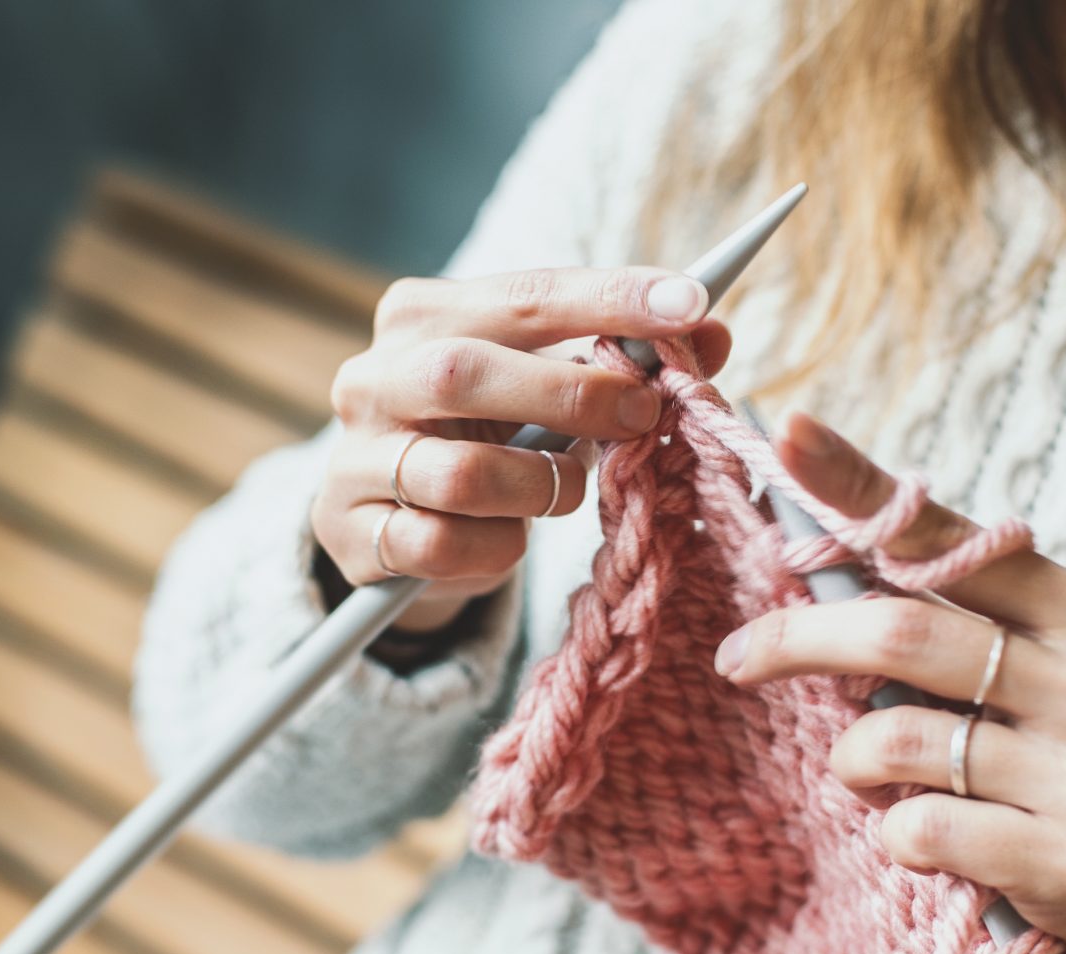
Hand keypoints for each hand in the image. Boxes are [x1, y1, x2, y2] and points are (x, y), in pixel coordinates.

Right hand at [315, 266, 732, 630]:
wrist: (395, 523)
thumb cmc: (489, 438)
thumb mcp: (551, 390)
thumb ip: (622, 360)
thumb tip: (712, 334)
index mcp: (423, 316)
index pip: (525, 293)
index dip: (610, 298)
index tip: (690, 303)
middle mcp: (375, 376)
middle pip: (468, 373)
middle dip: (572, 394)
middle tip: (644, 413)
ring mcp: (355, 457)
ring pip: (461, 474)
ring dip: (539, 487)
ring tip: (562, 489)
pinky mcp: (353, 532)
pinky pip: (440, 544)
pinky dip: (495, 548)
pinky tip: (507, 540)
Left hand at [714, 412, 1065, 953]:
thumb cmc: (1049, 763)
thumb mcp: (1022, 677)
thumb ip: (946, 621)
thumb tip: (810, 553)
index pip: (953, 539)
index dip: (862, 486)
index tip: (785, 435)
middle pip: (904, 634)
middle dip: (800, 640)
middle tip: (740, 656)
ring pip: (898, 738)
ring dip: (853, 761)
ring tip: (873, 777)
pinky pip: (919, 828)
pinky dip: (893, 834)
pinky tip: (926, 844)